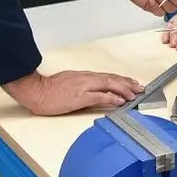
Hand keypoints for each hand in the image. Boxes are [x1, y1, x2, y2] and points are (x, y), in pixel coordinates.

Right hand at [2, 70, 144, 115]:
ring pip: (109, 85)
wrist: (36, 91)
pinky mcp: (79, 97)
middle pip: (112, 79)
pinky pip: (99, 96)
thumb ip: (84, 86)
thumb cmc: (50, 88)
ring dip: (124, 89)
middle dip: (128, 83)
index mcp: (85, 76)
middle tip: (140, 88)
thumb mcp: (70, 83)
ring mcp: (84, 87)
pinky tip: (120, 100)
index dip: (122, 80)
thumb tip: (96, 92)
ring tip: (135, 94)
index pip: (108, 77)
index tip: (132, 83)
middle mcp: (87, 79)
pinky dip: (111, 97)